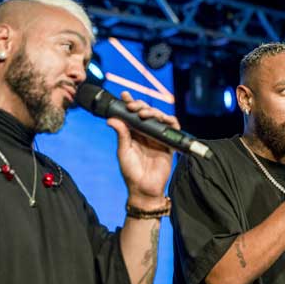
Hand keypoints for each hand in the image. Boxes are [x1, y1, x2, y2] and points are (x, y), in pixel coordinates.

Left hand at [107, 91, 179, 207]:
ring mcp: (157, 138)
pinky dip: (170, 121)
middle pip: (146, 113)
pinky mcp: (168, 144)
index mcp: (133, 134)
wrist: (144, 188)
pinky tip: (164, 119)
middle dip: (141, 105)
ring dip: (153, 112)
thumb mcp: (124, 152)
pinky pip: (173, 129)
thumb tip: (112, 119)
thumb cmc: (131, 172)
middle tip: (133, 107)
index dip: (129, 103)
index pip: (131, 115)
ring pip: (159, 118)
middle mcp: (146, 133)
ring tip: (144, 114)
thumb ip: (122, 135)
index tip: (124, 95)